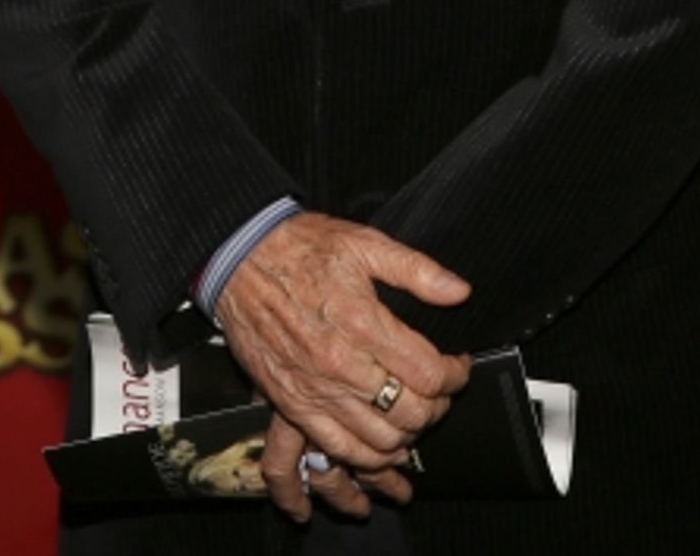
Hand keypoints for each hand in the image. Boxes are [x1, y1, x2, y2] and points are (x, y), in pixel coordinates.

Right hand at [214, 212, 469, 514]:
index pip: (429, 372)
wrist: (239, 257)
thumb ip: (416, 269)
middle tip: (440, 392)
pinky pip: (336, 449)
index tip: (457, 366)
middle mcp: (340, 364)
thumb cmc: (302, 247)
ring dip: (407, 436)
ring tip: (414, 415)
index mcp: (363, 322)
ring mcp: (314, 390)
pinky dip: (366, 458)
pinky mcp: (290, 404)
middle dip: (437, 407)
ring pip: (379, 441)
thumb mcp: (364, 242)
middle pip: (411, 413)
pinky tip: (380, 445)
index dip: (454, 375)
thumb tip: (460, 291)